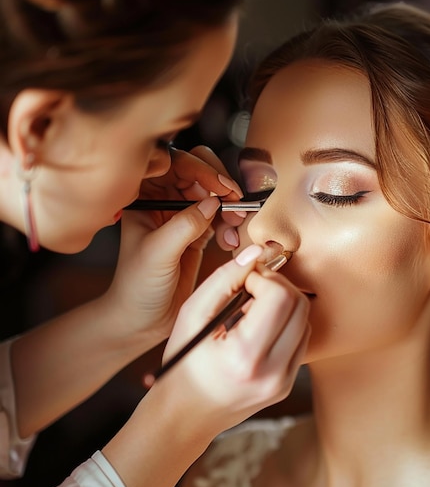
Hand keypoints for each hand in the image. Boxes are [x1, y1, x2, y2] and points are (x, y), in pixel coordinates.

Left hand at [101, 146, 245, 347]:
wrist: (143, 320)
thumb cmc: (137, 287)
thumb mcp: (158, 253)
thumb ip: (184, 225)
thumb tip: (212, 202)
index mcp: (144, 196)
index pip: (174, 166)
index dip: (200, 169)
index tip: (220, 187)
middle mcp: (163, 201)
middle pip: (198, 173)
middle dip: (220, 185)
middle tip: (235, 200)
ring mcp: (182, 216)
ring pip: (213, 194)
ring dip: (229, 206)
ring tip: (235, 223)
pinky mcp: (199, 233)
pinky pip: (221, 217)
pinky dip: (231, 224)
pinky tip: (230, 239)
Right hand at [153, 245, 310, 435]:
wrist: (185, 416)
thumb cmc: (182, 364)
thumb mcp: (191, 315)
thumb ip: (224, 279)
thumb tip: (255, 253)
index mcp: (246, 357)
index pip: (280, 296)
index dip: (264, 277)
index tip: (244, 279)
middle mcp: (273, 373)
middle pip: (300, 305)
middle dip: (278, 285)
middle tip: (251, 288)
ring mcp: (284, 381)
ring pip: (305, 320)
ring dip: (283, 304)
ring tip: (251, 309)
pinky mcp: (288, 384)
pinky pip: (301, 340)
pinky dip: (285, 323)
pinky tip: (258, 326)